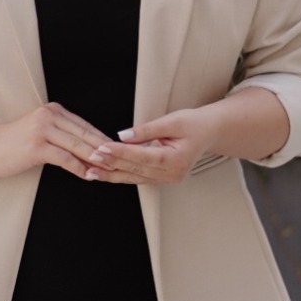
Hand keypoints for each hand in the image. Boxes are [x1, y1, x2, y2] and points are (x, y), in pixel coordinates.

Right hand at [0, 102, 109, 180]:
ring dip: (95, 159)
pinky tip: (88, 176)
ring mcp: (42, 130)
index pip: (85, 125)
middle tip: (120, 161)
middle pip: (84, 134)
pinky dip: (79, 168)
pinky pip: (64, 158)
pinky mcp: (36, 146)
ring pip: (77, 146)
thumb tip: (90, 149)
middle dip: (104, 149)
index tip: (117, 150)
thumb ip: (63, 135)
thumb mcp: (41, 132)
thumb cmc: (15, 143)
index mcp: (54, 110)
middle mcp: (49, 116)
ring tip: (109, 169)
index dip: (102, 139)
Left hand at [81, 108, 213, 184]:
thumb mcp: (172, 121)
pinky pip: (138, 177)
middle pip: (135, 169)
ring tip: (91, 170)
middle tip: (90, 158)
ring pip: (134, 178)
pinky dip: (121, 174)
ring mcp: (167, 179)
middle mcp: (171, 174)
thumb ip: (147, 130)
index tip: (101, 147)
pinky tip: (106, 172)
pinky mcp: (163, 178)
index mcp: (175, 159)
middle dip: (111, 164)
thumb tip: (123, 136)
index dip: (119, 152)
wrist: (210, 133)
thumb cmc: (194, 124)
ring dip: (112, 174)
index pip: (141, 156)